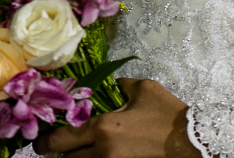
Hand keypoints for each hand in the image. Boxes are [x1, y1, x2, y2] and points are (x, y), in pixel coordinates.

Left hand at [34, 79, 196, 157]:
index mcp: (103, 129)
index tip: (40, 142)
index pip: (61, 140)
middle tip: (54, 148)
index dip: (45, 143)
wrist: (193, 140)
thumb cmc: (167, 114)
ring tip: (76, 151)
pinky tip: (95, 156)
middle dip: (59, 155)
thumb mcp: (143, 89)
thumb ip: (120, 85)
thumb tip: (112, 84)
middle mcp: (103, 152)